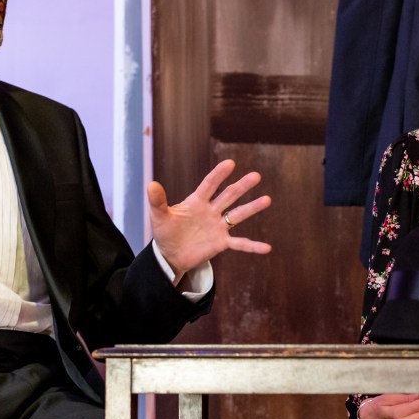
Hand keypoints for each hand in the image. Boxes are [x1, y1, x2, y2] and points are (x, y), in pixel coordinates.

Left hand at [147, 159, 271, 280]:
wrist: (170, 255)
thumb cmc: (165, 232)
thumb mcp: (159, 216)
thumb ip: (158, 201)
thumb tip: (151, 184)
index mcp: (197, 202)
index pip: (209, 185)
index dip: (218, 175)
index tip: (230, 164)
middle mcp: (211, 211)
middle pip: (229, 196)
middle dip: (242, 186)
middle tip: (256, 176)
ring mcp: (218, 227)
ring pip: (237, 215)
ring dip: (252, 208)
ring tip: (267, 199)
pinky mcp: (221, 243)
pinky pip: (239, 244)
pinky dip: (252, 246)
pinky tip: (267, 247)